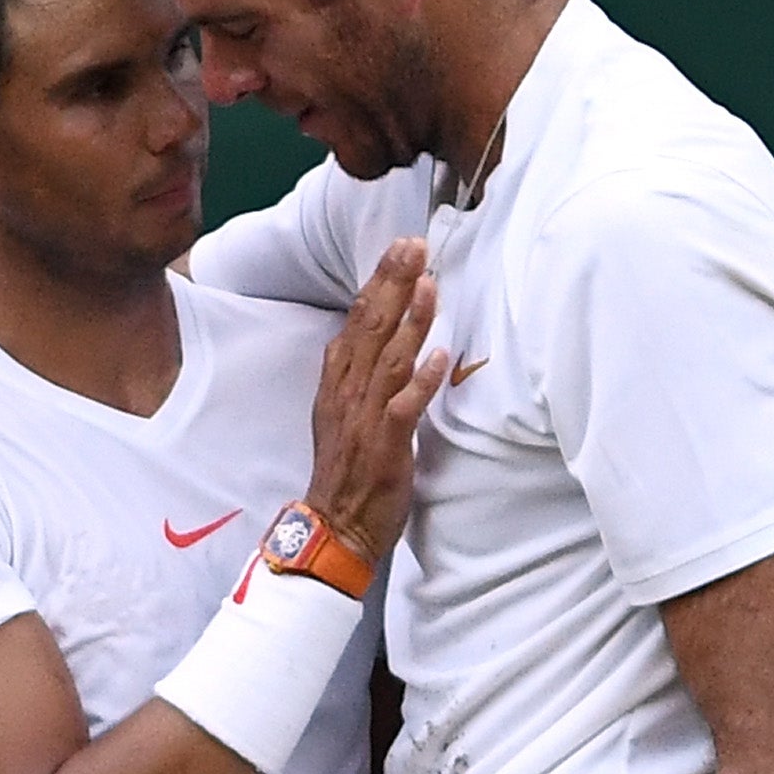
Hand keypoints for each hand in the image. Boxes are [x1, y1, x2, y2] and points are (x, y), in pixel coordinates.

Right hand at [305, 239, 448, 562]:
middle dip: (393, 284)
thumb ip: (353, 377)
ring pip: (388, 360)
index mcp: (337, 383)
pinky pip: (403, 408)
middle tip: (414, 246)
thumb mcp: (341, 415)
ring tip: (430, 284)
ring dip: (409, 320)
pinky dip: (419, 381)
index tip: (399, 249)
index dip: (377, 282)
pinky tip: (438, 354)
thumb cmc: (347, 472)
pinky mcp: (385, 446)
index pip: (356, 321)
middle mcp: (348, 393)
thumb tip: (365, 339)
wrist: (335, 527)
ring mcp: (364, 419)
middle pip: (369, 328)